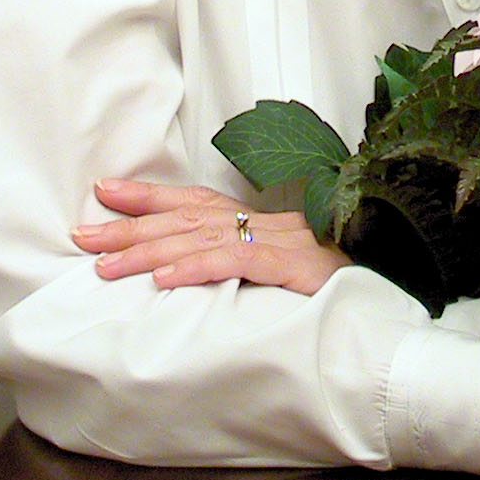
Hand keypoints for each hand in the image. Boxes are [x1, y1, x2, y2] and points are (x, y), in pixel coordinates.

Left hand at [72, 178, 349, 295]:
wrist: (396, 286)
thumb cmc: (338, 287)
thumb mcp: (284, 273)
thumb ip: (245, 266)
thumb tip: (191, 274)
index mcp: (261, 223)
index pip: (195, 201)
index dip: (149, 197)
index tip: (103, 192)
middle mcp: (266, 223)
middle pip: (188, 219)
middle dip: (130, 227)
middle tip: (82, 235)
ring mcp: (281, 242)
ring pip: (203, 239)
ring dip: (149, 251)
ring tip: (106, 265)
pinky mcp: (294, 266)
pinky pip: (239, 261)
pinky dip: (198, 267)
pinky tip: (165, 279)